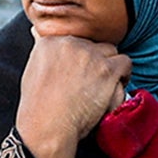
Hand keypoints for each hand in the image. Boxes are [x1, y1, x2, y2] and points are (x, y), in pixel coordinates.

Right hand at [15, 32, 131, 157]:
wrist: (48, 126)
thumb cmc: (38, 108)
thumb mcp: (32, 70)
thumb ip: (41, 50)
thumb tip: (36, 31)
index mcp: (51, 41)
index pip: (76, 41)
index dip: (81, 59)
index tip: (79, 75)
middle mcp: (71, 43)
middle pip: (94, 45)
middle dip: (96, 62)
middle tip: (93, 83)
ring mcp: (90, 55)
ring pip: (111, 51)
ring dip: (111, 67)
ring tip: (106, 85)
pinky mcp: (107, 70)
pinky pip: (125, 63)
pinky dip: (124, 75)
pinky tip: (116, 86)